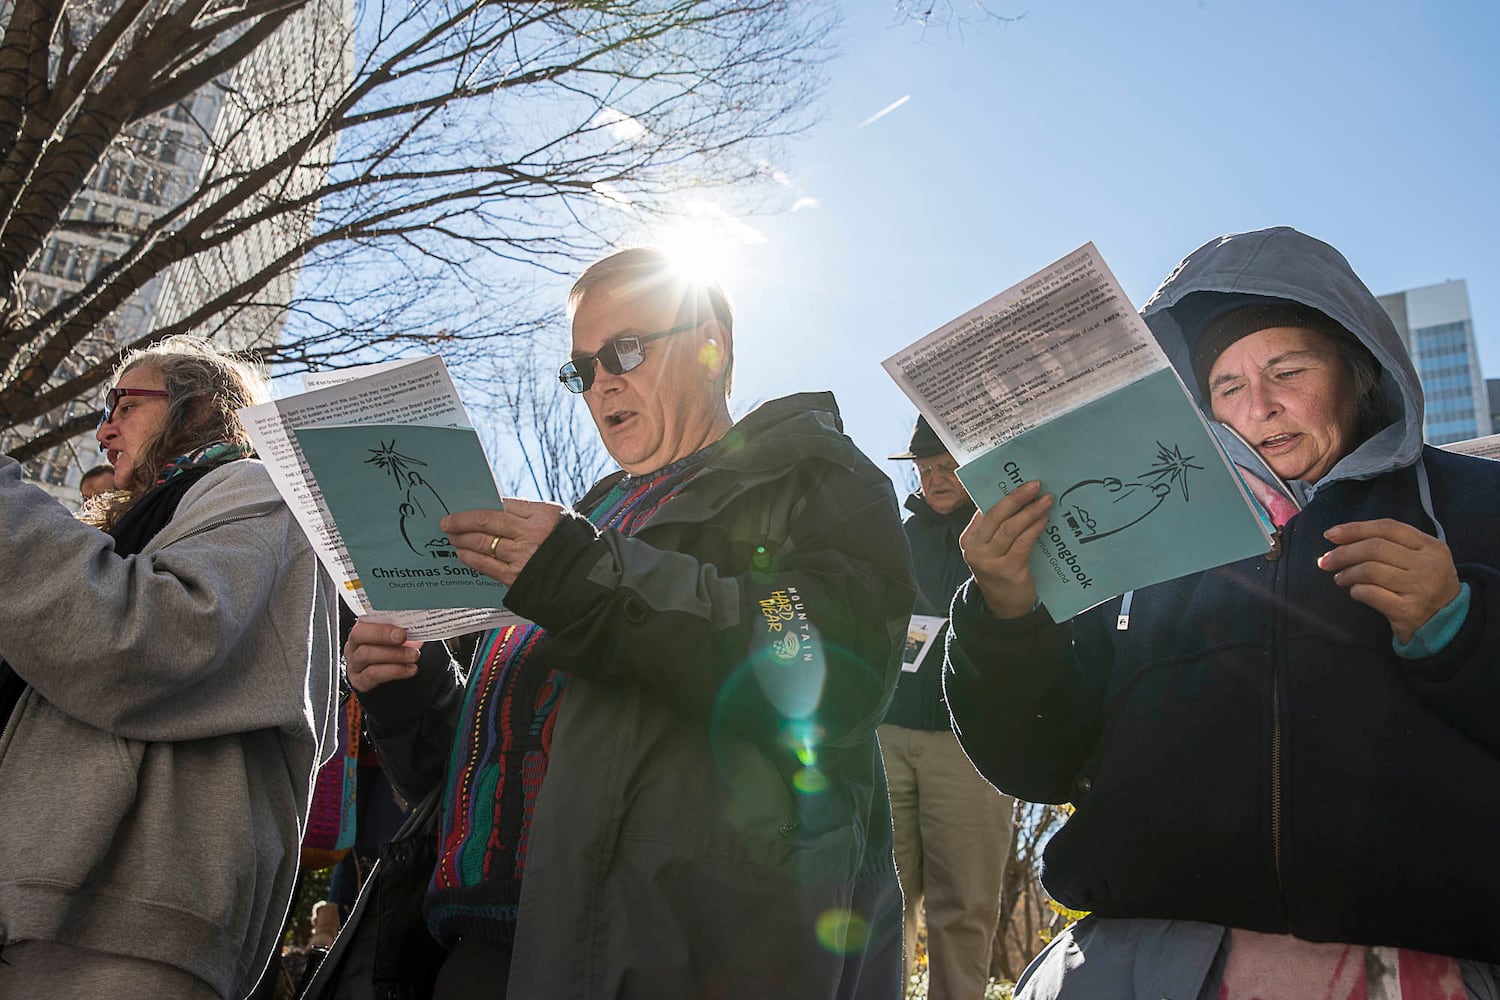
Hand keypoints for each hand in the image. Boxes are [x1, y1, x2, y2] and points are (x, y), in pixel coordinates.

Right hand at [345, 621, 421, 692]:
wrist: (380, 675)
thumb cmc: (389, 650)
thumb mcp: (394, 636)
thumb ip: (400, 628)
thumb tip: (417, 621)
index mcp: (362, 628)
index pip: (363, 619)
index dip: (380, 621)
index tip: (399, 625)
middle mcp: (354, 644)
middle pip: (359, 635)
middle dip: (383, 634)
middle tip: (403, 637)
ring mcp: (354, 663)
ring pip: (365, 655)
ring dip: (393, 654)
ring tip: (413, 655)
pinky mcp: (359, 680)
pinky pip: (372, 675)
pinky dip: (394, 671)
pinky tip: (409, 669)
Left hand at [441, 498, 564, 586]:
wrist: (587, 583)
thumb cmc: (574, 550)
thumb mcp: (558, 522)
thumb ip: (531, 515)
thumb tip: (500, 510)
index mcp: (543, 514)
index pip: (504, 504)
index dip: (482, 504)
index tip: (468, 506)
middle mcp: (531, 533)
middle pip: (487, 520)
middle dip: (462, 520)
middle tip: (448, 521)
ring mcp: (522, 556)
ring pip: (483, 542)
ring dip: (463, 539)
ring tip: (453, 537)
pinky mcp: (516, 577)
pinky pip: (486, 565)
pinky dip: (471, 558)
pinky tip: (463, 554)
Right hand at [959, 479, 1052, 618]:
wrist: (1005, 605)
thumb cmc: (1002, 570)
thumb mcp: (992, 549)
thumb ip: (997, 529)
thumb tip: (1020, 498)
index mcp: (969, 539)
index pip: (985, 510)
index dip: (1003, 494)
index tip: (1020, 481)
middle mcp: (975, 549)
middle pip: (995, 516)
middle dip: (1016, 497)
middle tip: (1035, 484)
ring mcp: (989, 561)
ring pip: (1010, 528)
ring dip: (1030, 511)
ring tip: (1046, 500)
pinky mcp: (1007, 570)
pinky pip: (1023, 542)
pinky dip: (1035, 527)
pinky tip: (1044, 519)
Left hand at [1318, 518, 1461, 644]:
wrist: (1447, 622)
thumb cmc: (1423, 585)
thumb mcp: (1420, 559)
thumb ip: (1390, 545)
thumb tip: (1340, 537)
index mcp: (1432, 546)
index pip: (1388, 528)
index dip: (1355, 528)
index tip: (1330, 535)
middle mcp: (1429, 565)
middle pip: (1375, 548)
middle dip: (1343, 553)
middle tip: (1325, 561)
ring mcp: (1421, 589)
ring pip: (1371, 570)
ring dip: (1347, 573)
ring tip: (1340, 578)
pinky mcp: (1409, 612)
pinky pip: (1372, 594)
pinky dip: (1357, 591)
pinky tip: (1355, 592)